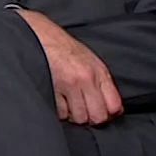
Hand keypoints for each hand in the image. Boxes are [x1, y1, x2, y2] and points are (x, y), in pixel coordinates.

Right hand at [16, 10, 122, 125]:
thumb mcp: (92, 62)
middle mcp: (86, 78)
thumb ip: (104, 85)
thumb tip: (114, 110)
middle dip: (91, 118)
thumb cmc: (66, 51)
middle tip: (85, 110)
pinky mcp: (52, 90)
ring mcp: (69, 85)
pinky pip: (61, 114)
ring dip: (74, 115)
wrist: (41, 38)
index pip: (114, 106)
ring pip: (79, 118)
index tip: (102, 112)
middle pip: (98, 117)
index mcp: (99, 72)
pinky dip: (60, 111)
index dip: (109, 114)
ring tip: (70, 102)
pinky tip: (59, 98)